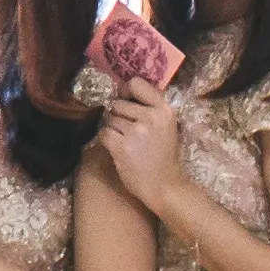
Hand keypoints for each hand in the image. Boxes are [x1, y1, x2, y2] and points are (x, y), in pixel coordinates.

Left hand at [93, 91, 186, 219]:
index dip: (125, 90)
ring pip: (109, 119)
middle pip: (118, 104)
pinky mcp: (122, 146)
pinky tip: (118, 149)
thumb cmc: (163, 157)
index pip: (136, 83)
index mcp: (165, 110)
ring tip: (126, 143)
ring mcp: (136, 131)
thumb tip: (121, 90)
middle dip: (118, 116)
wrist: (165, 187)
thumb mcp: (166, 127)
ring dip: (113, 130)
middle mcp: (151, 117)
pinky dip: (106, 141)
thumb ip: (149, 108)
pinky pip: (103, 133)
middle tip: (129, 133)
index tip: (124, 99)